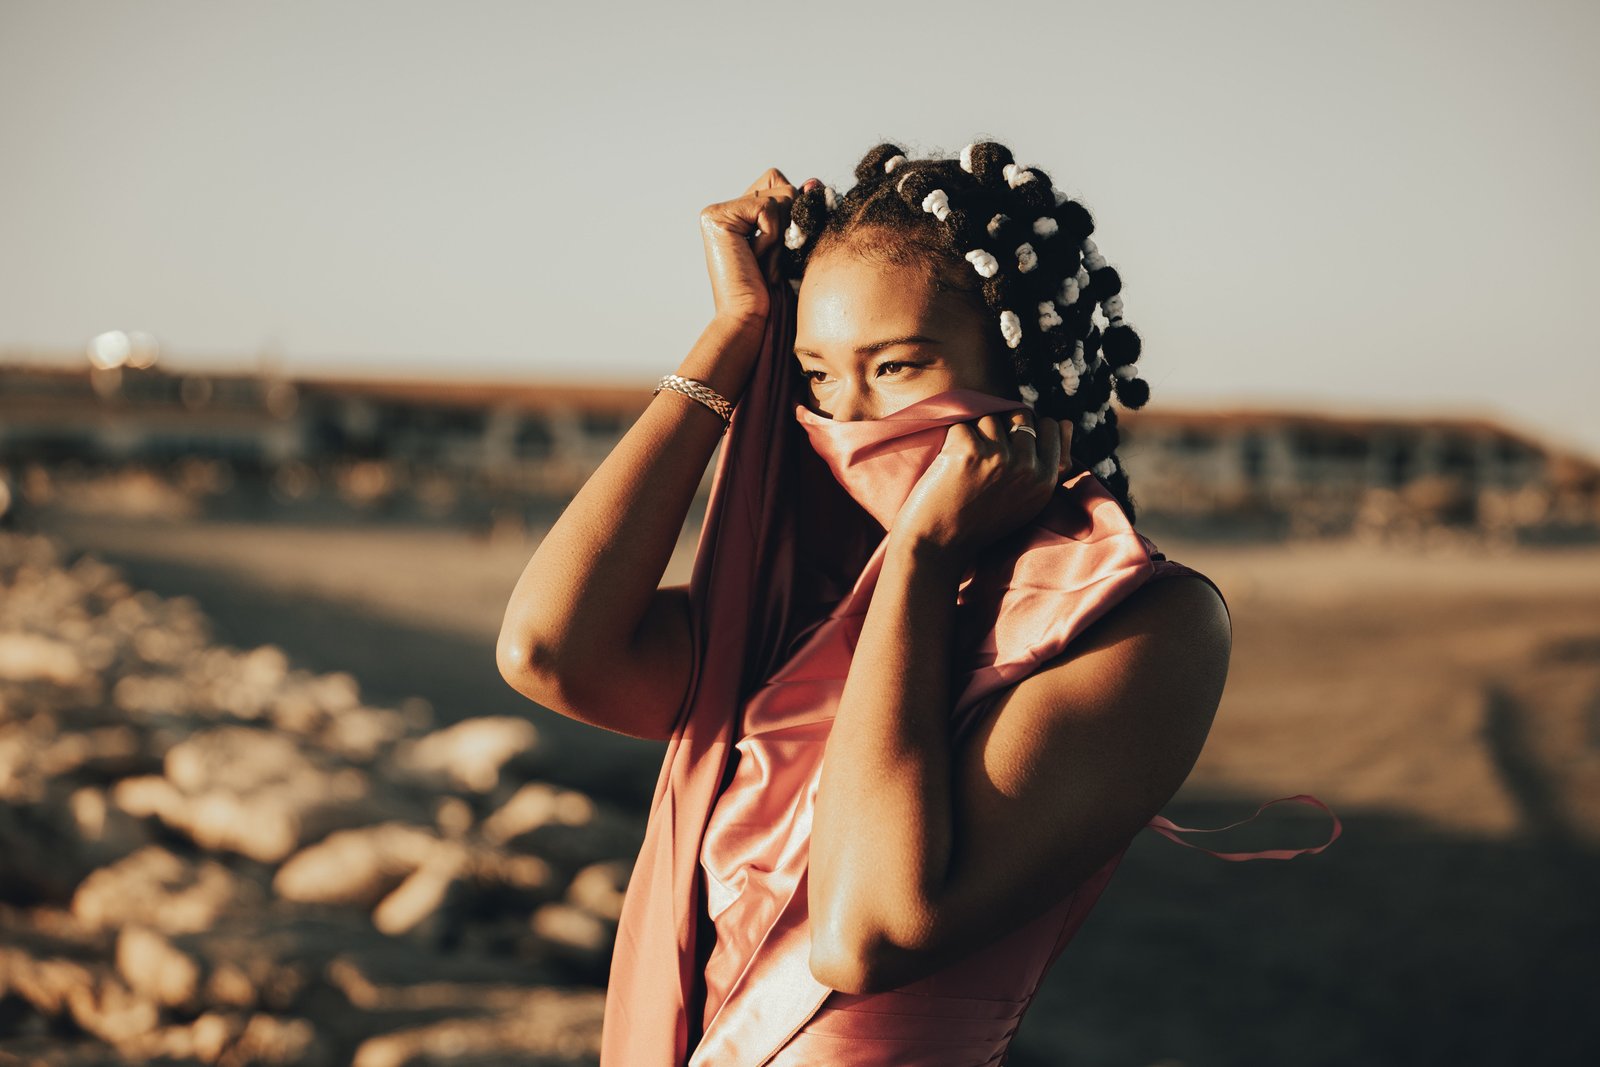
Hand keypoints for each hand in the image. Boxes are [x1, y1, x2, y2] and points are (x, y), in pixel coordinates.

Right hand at [699, 167, 800, 325]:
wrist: (752, 321)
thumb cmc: (774, 293)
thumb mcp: (794, 244)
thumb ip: (802, 210)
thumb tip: (814, 181)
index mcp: (739, 215)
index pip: (780, 185)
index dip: (793, 214)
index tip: (782, 248)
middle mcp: (725, 210)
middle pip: (782, 186)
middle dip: (789, 225)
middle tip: (770, 259)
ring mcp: (717, 212)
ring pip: (780, 195)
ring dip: (782, 234)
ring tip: (763, 261)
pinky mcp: (716, 217)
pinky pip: (768, 209)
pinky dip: (772, 237)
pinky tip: (755, 259)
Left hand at [889, 409, 1073, 565]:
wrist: (938, 547)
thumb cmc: (979, 523)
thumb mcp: (1026, 500)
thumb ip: (1047, 464)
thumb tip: (1065, 421)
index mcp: (1046, 479)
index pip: (1049, 426)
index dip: (1024, 430)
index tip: (1006, 447)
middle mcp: (1028, 467)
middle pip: (1019, 415)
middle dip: (999, 427)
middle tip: (981, 455)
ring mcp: (999, 458)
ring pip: (989, 418)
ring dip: (973, 434)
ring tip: (964, 466)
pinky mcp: (969, 452)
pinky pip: (961, 426)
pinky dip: (950, 441)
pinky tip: (947, 468)